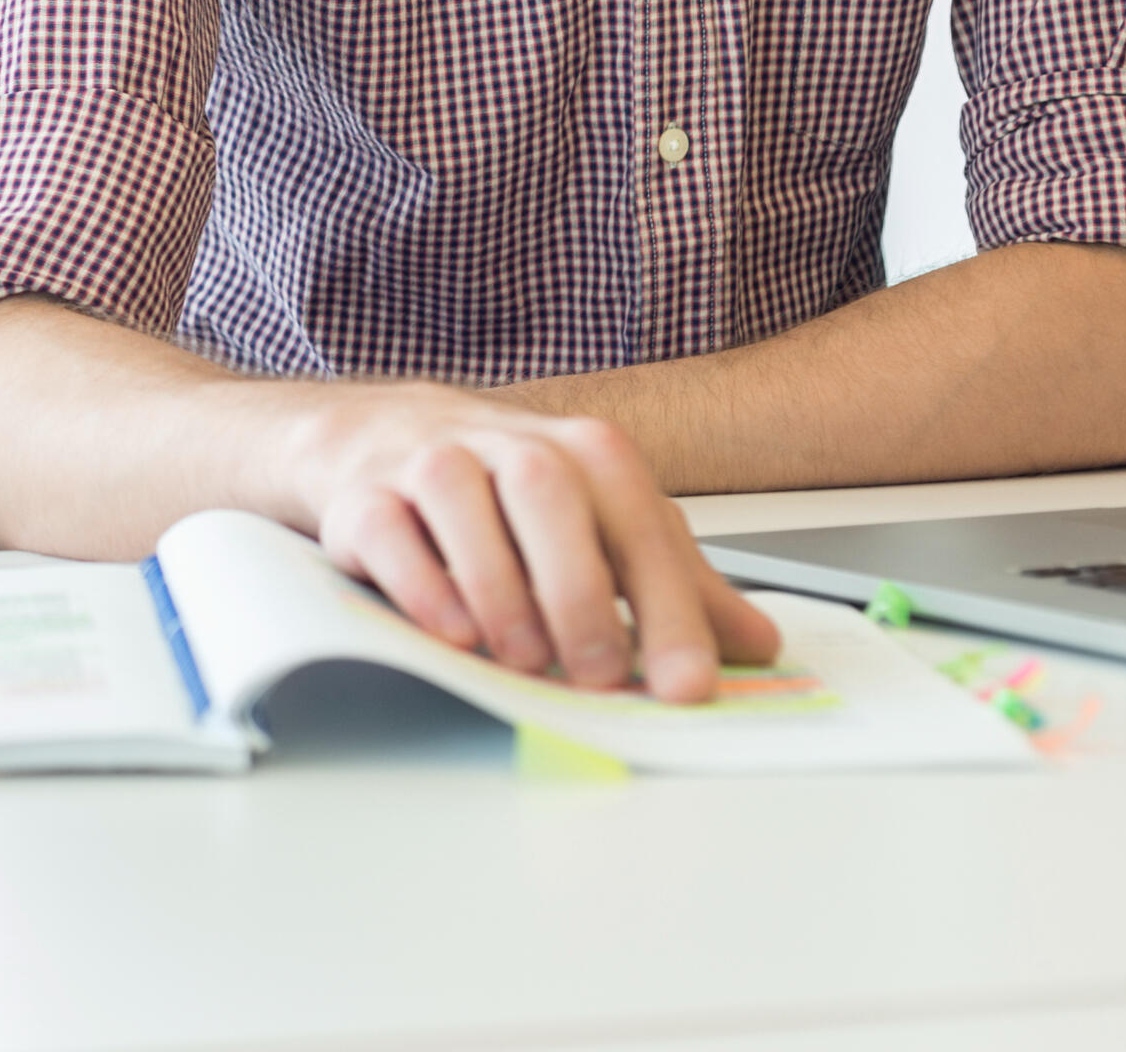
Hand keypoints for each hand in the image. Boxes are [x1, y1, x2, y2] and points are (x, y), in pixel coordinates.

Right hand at [286, 382, 777, 702]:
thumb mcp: (604, 528)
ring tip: (522, 657)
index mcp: (585, 455)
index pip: (638, 521)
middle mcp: (510, 445)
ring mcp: (431, 461)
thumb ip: (677, 586)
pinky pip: (387, 526)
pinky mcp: (365, 495)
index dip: (670, 606)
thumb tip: (760, 645)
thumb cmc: (510, 495)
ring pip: (460, 497)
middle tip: (597, 675)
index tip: (688, 684)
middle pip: (549, 492)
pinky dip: (418, 579)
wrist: (387, 441)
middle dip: (578, 589)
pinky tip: (450, 630)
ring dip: (496, 582)